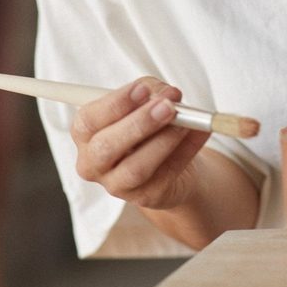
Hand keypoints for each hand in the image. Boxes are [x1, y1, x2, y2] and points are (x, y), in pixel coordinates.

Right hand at [70, 76, 209, 209]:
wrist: (171, 159)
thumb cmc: (148, 124)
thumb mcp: (146, 100)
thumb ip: (153, 91)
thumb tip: (167, 94)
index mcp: (86, 133)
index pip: (89, 120)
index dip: (115, 104)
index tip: (142, 89)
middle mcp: (93, 163)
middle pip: (106, 148)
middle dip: (139, 124)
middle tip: (168, 106)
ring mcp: (117, 185)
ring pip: (136, 168)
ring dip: (164, 141)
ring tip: (186, 122)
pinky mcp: (146, 196)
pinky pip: (167, 174)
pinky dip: (187, 150)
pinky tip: (201, 131)